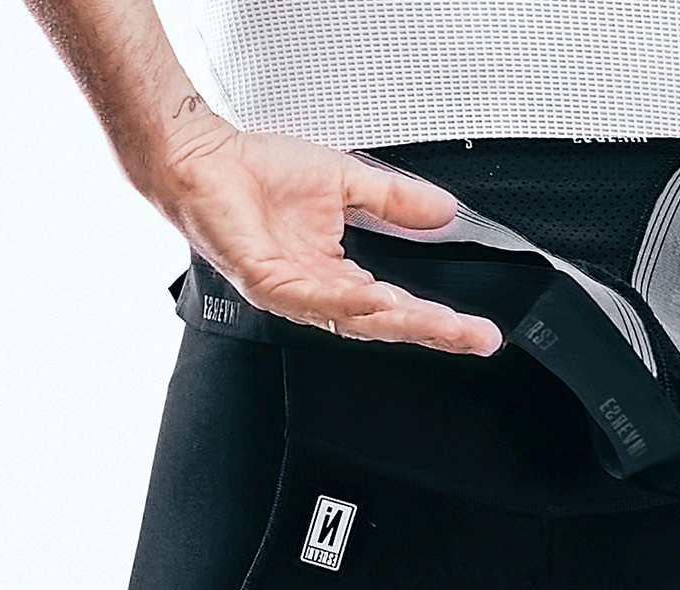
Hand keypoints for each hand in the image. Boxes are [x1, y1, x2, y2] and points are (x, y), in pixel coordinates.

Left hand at [147, 111, 502, 355]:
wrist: (199, 159)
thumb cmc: (253, 172)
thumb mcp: (347, 183)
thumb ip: (396, 202)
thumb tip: (443, 211)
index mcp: (336, 276)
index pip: (399, 306)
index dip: (441, 318)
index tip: (480, 329)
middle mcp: (317, 294)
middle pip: (388, 324)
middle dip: (437, 332)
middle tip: (479, 339)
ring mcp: (293, 294)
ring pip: (358, 320)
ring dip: (405, 323)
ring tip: (444, 326)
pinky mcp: (267, 283)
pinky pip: (316, 300)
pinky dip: (351, 300)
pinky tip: (382, 300)